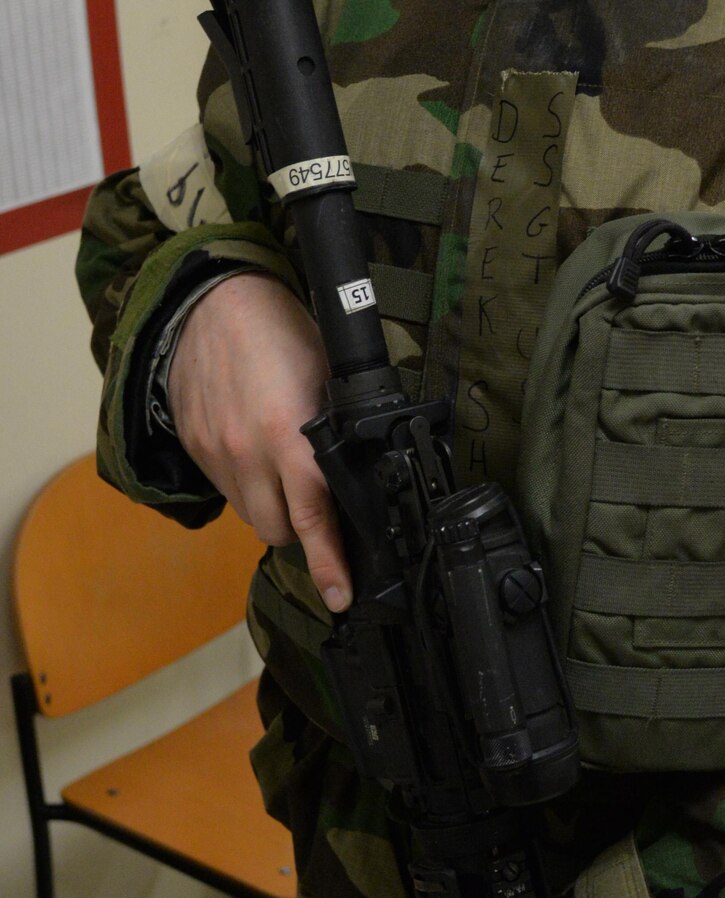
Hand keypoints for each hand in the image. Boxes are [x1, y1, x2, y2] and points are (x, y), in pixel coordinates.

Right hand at [167, 273, 352, 610]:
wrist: (212, 301)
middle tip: (320, 506)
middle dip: (303, 532)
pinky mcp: (194, 447)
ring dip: (274, 510)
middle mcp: (248, 454)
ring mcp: (216, 454)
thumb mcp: (329, 377)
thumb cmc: (282, 330)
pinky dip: (247, 485)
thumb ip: (338, 430)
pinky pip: (226, 490)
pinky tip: (257, 453)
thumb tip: (359, 475)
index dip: (329, 563)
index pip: (313, 519)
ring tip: (286, 473)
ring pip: (252, 515)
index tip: (341, 596)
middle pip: (279, 532)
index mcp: (290, 435)